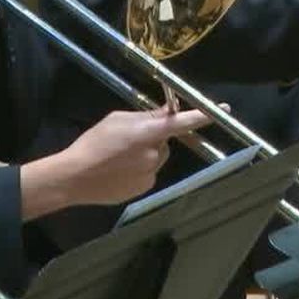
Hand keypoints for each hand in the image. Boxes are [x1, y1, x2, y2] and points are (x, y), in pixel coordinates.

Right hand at [21, 108, 208, 218]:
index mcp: (149, 133)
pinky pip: (147, 174)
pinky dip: (138, 170)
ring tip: (118, 156)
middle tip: (128, 138)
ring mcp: (151, 174)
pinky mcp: (144, 188)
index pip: (183, 122)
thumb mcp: (117, 120)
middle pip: (164, 142)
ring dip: (145, 155)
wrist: (75, 177)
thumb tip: (165, 114)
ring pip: (156, 159)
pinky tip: (118, 171)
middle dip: (153, 138)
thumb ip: (144, 117)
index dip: (203, 115)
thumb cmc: (93, 143)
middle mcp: (156, 154)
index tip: (223, 109)